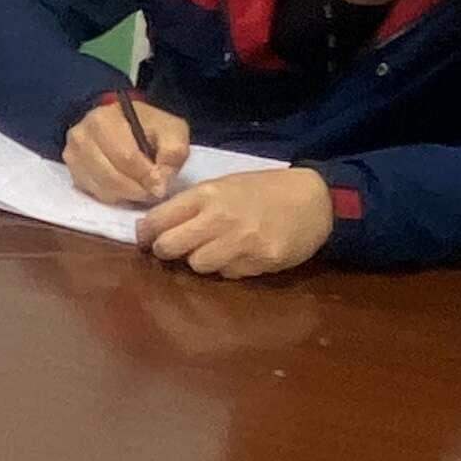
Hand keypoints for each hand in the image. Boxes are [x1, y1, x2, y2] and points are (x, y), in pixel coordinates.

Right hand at [63, 90, 180, 205]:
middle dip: (137, 190)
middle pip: (110, 176)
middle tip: (154, 192)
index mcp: (104, 119)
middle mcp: (81, 136)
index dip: (145, 176)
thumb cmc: (149, 126)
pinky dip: (114, 196)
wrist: (124, 122)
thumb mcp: (171, 131)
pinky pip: (94, 193)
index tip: (161, 186)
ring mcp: (72, 156)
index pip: (125, 157)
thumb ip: (172, 154)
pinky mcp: (72, 172)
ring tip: (142, 189)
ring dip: (126, 195)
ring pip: (102, 188)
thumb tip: (159, 186)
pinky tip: (126, 187)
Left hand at [140, 166, 335, 279]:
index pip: (159, 219)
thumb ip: (191, 204)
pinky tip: (242, 254)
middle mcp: (220, 218)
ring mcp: (241, 242)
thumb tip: (152, 227)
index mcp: (208, 194)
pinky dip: (228, 268)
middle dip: (166, 251)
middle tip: (173, 249)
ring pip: (197, 265)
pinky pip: (228, 274)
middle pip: (169, 247)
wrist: (314, 199)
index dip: (146, 232)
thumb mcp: (225, 186)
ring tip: (215, 249)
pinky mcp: (260, 261)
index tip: (146, 238)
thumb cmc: (264, 190)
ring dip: (200, 261)